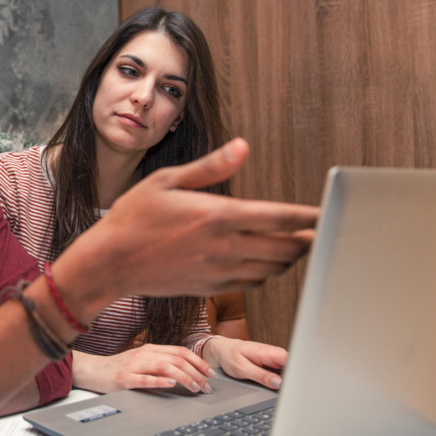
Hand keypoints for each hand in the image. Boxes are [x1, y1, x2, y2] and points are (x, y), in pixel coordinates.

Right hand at [53, 138, 319, 318]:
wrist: (110, 262)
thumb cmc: (133, 218)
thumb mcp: (167, 180)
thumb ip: (211, 167)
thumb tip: (242, 147)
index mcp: (217, 215)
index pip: (280, 217)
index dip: (309, 216)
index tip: (325, 212)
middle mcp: (224, 246)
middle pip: (285, 248)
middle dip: (306, 240)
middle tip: (317, 231)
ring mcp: (218, 271)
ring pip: (272, 269)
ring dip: (288, 258)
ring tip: (296, 246)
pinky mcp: (210, 288)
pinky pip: (251, 283)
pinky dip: (265, 273)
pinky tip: (264, 262)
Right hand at [72, 345, 216, 394]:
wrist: (92, 371)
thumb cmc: (119, 367)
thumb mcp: (142, 360)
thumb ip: (161, 362)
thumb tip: (186, 370)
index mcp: (150, 349)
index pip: (181, 351)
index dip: (199, 362)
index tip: (211, 374)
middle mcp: (144, 354)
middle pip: (177, 360)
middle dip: (196, 373)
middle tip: (206, 387)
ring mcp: (134, 365)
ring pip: (165, 368)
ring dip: (184, 378)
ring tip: (195, 388)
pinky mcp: (124, 378)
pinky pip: (145, 378)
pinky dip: (160, 381)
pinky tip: (171, 385)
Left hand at [204, 336, 286, 389]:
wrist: (223, 349)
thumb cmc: (230, 356)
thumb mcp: (242, 368)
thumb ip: (260, 376)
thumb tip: (278, 383)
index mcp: (267, 352)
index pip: (290, 360)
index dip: (295, 373)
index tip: (294, 385)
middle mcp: (273, 353)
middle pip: (291, 366)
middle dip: (293, 378)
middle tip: (289, 391)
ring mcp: (273, 358)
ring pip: (288, 369)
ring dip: (287, 379)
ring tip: (284, 389)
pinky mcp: (271, 363)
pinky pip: (281, 371)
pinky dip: (282, 378)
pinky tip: (278, 385)